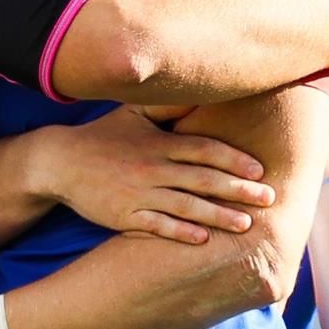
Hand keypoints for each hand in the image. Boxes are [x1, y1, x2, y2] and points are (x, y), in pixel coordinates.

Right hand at [31, 107, 271, 243]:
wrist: (59, 163)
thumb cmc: (102, 137)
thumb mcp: (133, 114)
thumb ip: (167, 107)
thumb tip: (199, 90)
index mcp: (159, 143)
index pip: (203, 149)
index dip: (233, 158)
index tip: (260, 168)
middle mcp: (152, 167)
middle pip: (202, 179)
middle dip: (238, 189)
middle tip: (268, 198)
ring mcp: (138, 193)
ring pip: (185, 206)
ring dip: (217, 215)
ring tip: (245, 224)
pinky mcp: (124, 215)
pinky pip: (156, 225)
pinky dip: (179, 232)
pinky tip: (202, 238)